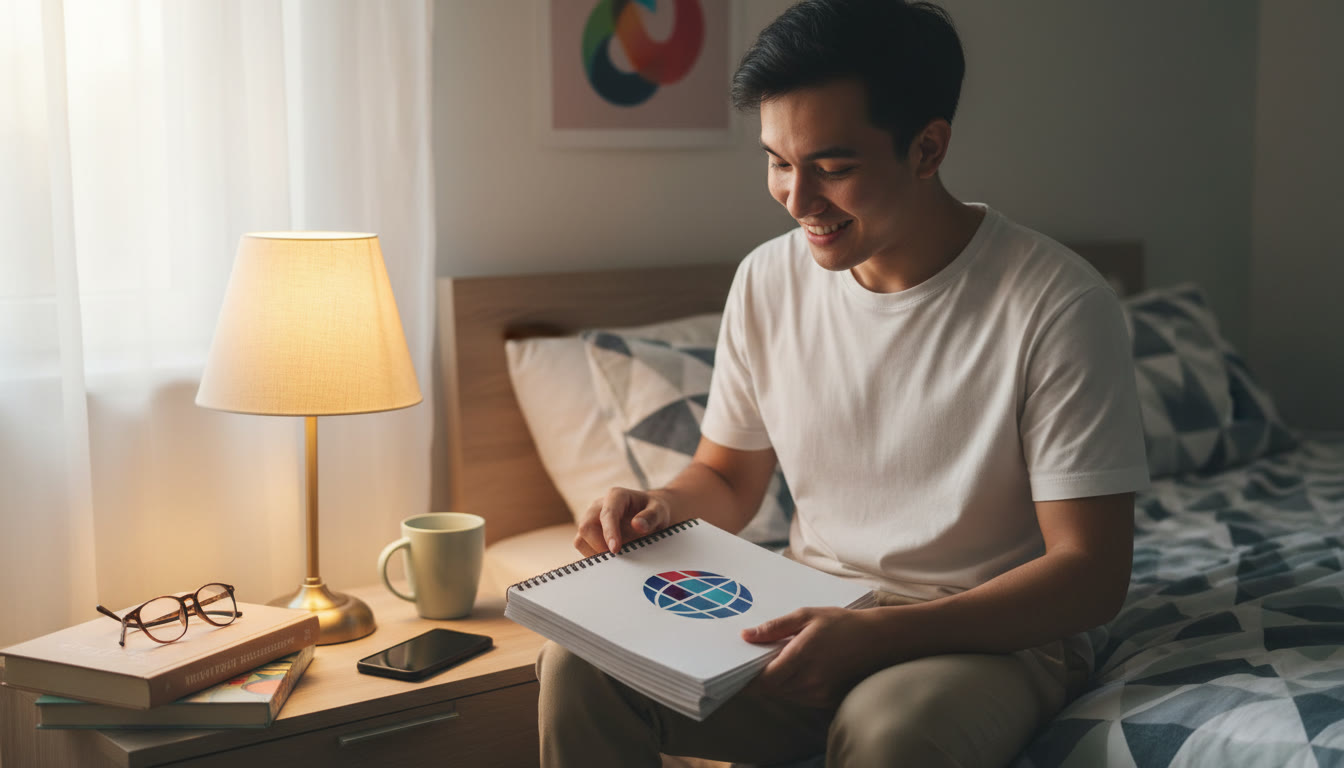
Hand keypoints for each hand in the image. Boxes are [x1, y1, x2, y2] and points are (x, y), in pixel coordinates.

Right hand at [574, 487, 671, 556]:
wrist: (650, 514)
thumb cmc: (654, 511)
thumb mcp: (660, 511)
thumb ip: (651, 516)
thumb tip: (637, 525)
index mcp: (616, 496)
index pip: (607, 514)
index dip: (609, 532)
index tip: (616, 549)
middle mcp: (599, 506)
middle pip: (586, 526)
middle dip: (598, 545)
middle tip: (617, 559)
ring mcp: (591, 520)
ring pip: (581, 539)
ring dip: (595, 553)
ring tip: (616, 560)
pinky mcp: (590, 534)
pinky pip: (583, 547)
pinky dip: (594, 556)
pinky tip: (611, 560)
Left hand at [742, 607, 885, 707]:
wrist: (878, 640)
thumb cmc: (841, 623)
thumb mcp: (806, 616)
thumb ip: (775, 628)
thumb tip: (746, 636)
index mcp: (802, 656)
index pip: (765, 680)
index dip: (747, 679)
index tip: (736, 671)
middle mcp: (810, 680)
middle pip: (771, 689)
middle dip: (759, 679)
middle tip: (752, 663)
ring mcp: (820, 693)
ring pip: (784, 695)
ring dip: (775, 684)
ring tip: (775, 663)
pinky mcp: (827, 700)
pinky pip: (799, 698)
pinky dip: (791, 688)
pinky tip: (794, 671)